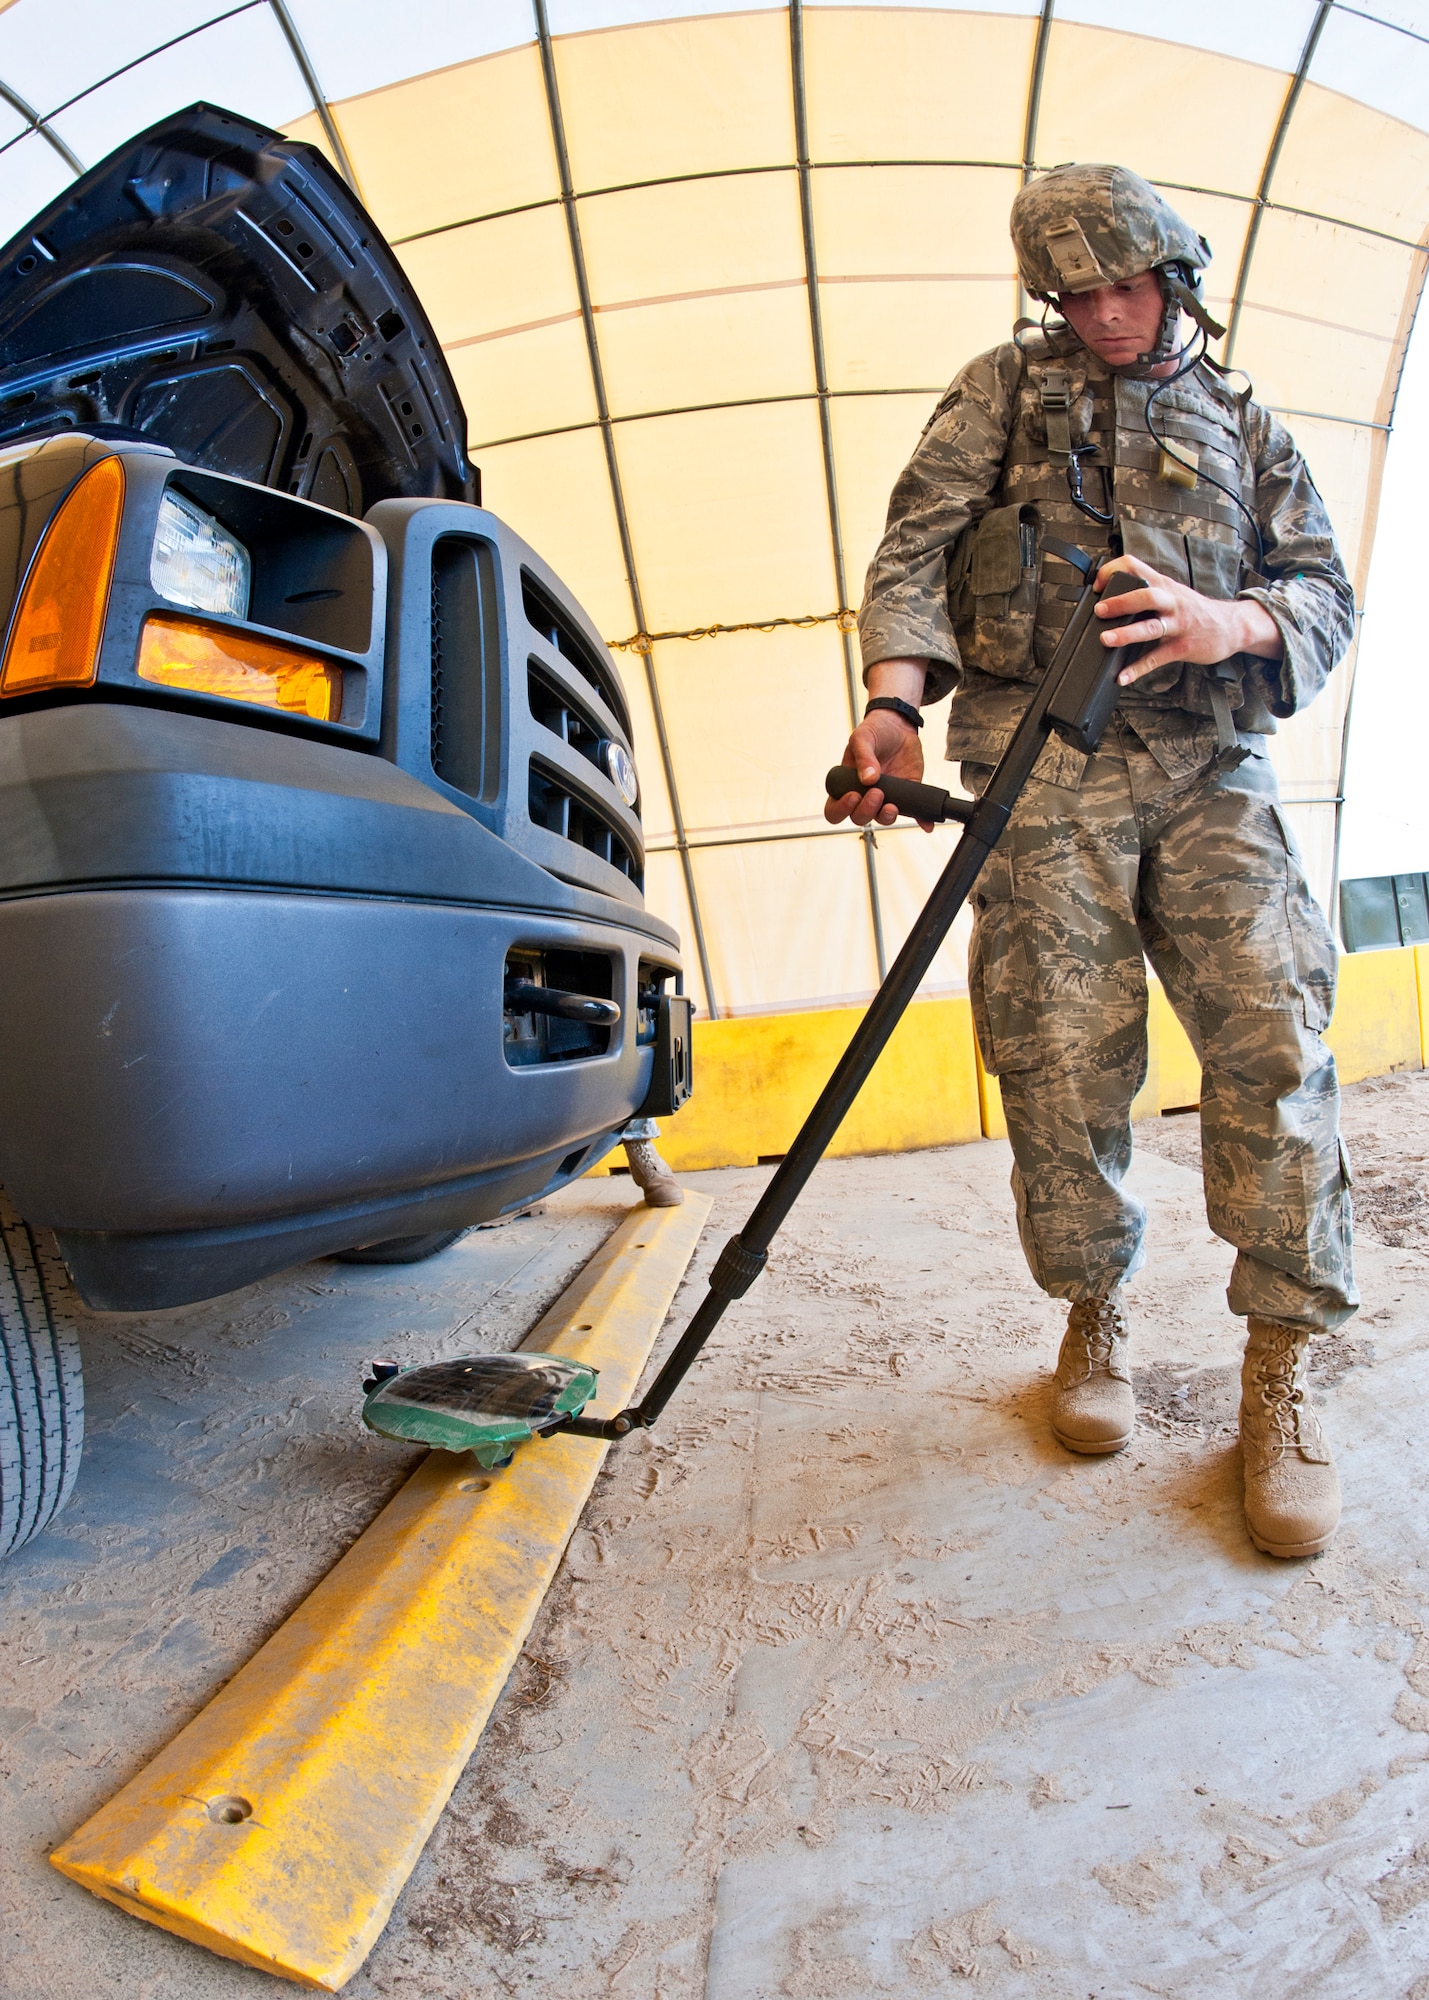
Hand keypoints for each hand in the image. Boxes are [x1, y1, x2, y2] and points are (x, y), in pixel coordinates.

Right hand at [824, 710, 926, 828]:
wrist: (898, 724)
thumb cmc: (874, 731)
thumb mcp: (863, 738)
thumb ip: (863, 757)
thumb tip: (869, 778)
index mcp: (847, 784)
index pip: (835, 809)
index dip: (841, 809)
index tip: (853, 796)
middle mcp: (864, 795)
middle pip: (859, 817)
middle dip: (867, 810)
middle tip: (877, 792)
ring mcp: (886, 796)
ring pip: (882, 818)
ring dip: (886, 816)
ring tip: (892, 804)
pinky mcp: (905, 794)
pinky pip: (911, 811)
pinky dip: (920, 819)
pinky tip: (926, 823)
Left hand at [1094, 554, 1282, 684]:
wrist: (1232, 626)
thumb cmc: (1195, 611)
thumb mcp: (1173, 593)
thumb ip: (1147, 593)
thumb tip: (1113, 599)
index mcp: (1163, 585)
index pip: (1135, 566)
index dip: (1113, 571)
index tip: (1097, 584)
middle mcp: (1171, 602)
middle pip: (1145, 596)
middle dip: (1121, 602)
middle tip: (1099, 610)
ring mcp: (1178, 625)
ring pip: (1150, 627)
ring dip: (1127, 634)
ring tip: (1106, 640)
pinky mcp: (1183, 647)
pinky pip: (1157, 658)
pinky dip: (1138, 669)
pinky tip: (1123, 676)